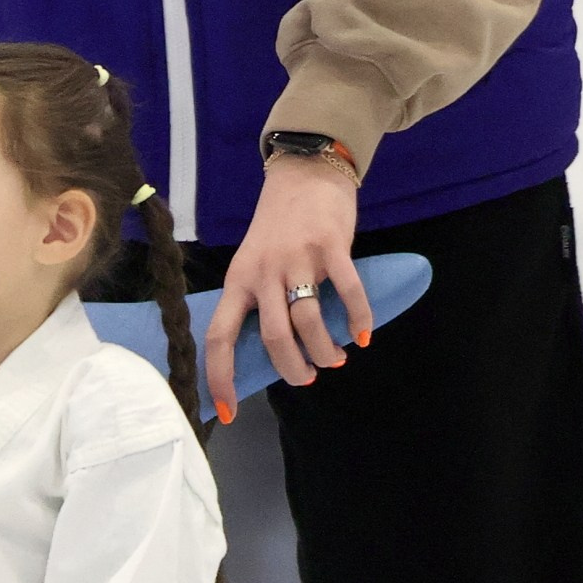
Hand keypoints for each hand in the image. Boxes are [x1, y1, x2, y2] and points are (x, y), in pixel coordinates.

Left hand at [204, 156, 372, 407]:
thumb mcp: (255, 262)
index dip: (221, 376)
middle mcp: (263, 272)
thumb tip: (274, 352)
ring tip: (336, 358)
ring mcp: (297, 259)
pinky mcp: (331, 246)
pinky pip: (349, 293)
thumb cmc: (279, 226)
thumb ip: (260, 300)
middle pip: (276, 338)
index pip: (219, 336)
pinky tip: (362, 334)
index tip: (229, 410)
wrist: (304, 171)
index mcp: (238, 280)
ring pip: (310, 323)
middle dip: (293, 369)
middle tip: (307, 376)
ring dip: (326, 351)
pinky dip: (359, 320)